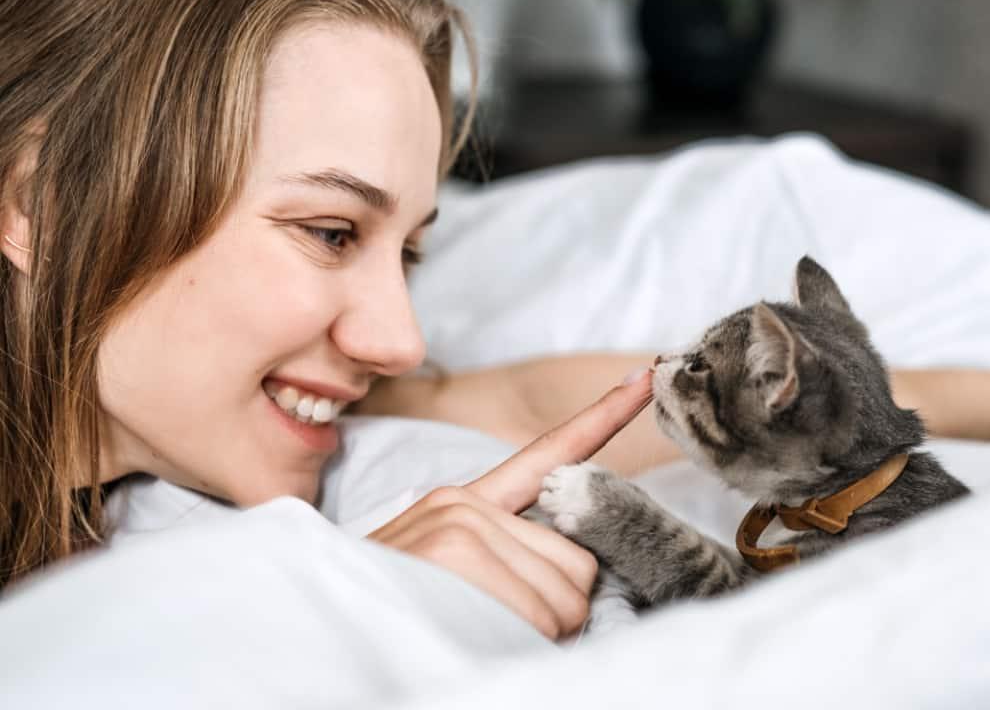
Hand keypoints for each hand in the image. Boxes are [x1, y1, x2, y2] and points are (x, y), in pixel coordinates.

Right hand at [366, 368, 652, 638]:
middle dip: (557, 611)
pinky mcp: (453, 551)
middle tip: (496, 626)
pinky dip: (520, 643)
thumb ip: (504, 560)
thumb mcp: (443, 580)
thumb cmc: (389, 618)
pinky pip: (539, 614)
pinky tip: (468, 637)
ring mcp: (458, 524)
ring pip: (568, 597)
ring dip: (538, 634)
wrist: (314, 642)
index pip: (548, 453)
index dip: (603, 415)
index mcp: (463, 505)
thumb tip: (573, 579)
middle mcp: (462, 504)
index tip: (645, 376)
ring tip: (474, 633)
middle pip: (578, 562)